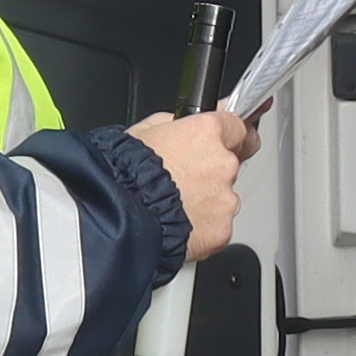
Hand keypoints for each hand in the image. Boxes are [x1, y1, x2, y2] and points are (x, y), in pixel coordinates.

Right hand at [130, 105, 256, 263]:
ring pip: (223, 198)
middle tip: (181, 181)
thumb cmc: (123, 174)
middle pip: (229, 165)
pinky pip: (217, 226)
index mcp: (207, 132)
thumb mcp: (143, 131)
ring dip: (206, 201)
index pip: (239, 127)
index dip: (233, 136)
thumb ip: (175, 125)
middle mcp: (223, 163)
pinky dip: (202, 227)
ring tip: (173, 206)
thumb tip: (184, 125)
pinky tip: (177, 224)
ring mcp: (225, 199)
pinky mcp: (222, 230)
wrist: (116, 217)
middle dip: (211, 172)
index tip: (235, 141)